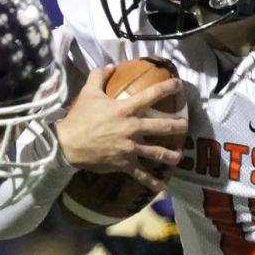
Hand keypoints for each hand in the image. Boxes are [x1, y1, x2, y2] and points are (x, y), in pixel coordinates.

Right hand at [55, 66, 185, 192]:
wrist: (67, 144)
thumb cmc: (79, 117)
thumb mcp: (88, 92)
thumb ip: (99, 76)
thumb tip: (111, 66)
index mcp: (126, 109)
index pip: (152, 95)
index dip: (168, 88)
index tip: (179, 85)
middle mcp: (132, 128)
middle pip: (163, 126)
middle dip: (178, 125)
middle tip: (186, 125)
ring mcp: (130, 147)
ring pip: (157, 152)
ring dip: (171, 155)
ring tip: (180, 157)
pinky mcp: (124, 163)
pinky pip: (141, 174)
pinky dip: (152, 183)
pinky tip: (162, 188)